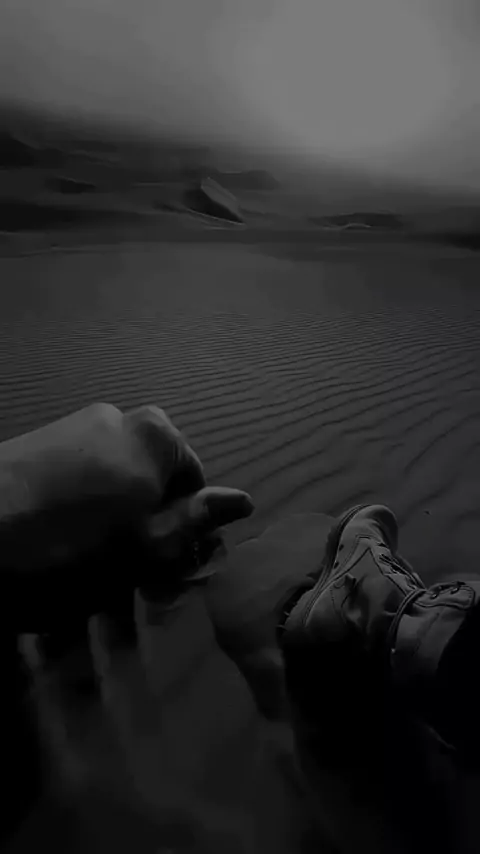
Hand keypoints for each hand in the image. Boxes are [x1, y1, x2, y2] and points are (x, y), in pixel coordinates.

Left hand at [0, 403, 252, 630]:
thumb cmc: (70, 547)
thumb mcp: (145, 546)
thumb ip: (196, 520)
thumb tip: (244, 501)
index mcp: (155, 434)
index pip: (195, 485)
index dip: (186, 533)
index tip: (166, 574)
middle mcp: (118, 418)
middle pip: (152, 483)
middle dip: (148, 533)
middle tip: (131, 582)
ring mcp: (73, 426)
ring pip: (114, 488)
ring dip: (113, 531)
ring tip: (90, 574)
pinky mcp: (37, 443)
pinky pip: (78, 482)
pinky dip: (79, 516)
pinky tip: (58, 549)